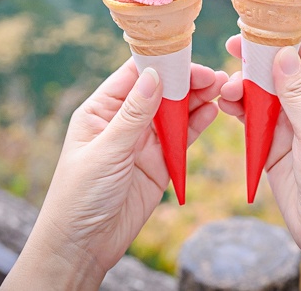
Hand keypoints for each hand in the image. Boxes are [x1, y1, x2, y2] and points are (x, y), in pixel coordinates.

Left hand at [3, 61, 227, 290]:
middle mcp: (123, 121)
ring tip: (221, 88)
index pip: (133, 75)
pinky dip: (197, 124)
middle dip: (185, 81)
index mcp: (101, 110)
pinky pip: (182, 138)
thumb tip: (153, 75)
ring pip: (174, 112)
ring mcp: (143, 141)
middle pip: (160, 90)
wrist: (83, 245)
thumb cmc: (79, 196)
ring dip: (196, 100)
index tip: (186, 55)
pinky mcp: (160, 162)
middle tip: (212, 76)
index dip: (160, 63)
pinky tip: (212, 112)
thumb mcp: (106, 151)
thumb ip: (133, 115)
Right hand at [218, 37, 300, 290]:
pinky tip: (224, 103)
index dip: (284, 41)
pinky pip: (252, 119)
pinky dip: (238, 110)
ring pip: (263, 94)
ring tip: (226, 89)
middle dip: (257, 61)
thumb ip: (297, 94)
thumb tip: (282, 53)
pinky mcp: (273, 145)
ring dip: (244, 87)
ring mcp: (292, 125)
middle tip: (230, 49)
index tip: (257, 30)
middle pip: (281, 72)